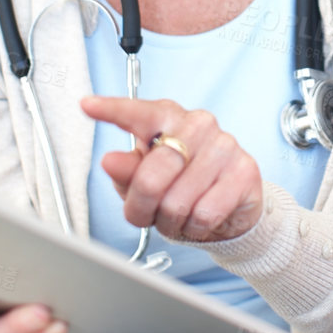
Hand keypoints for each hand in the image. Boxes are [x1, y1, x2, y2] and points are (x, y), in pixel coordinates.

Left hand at [81, 96, 263, 241]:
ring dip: (172, 220)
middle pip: (151, 176)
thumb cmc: (181, 187)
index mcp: (168, 117)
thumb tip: (110, 161)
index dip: (112, 111)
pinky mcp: (245, 172)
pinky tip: (201, 217)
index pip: (138, 113)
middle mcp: (198, 124)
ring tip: (181, 213)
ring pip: (177, 201)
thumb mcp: (145, 180)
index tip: (88, 105)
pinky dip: (196, 227)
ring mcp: (224, 146)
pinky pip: (204, 213)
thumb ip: (126, 171)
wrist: (229, 209)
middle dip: (143, 206)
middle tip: (150, 212)